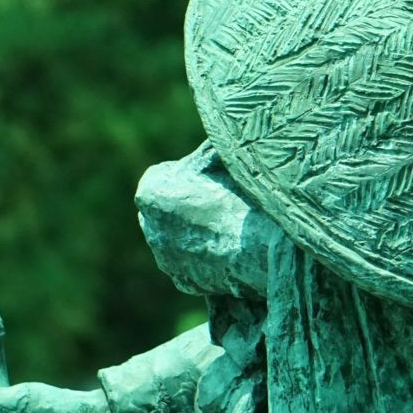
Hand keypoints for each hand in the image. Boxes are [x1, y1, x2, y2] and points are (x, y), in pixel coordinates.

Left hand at [136, 141, 279, 297]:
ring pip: (176, 239)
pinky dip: (205, 257)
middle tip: (219, 199)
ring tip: (229, 224)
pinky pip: (191, 265)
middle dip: (185, 204)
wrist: (262, 245)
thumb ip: (209, 147)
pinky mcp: (184, 282)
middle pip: (165, 209)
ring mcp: (165, 258)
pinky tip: (229, 247)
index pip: (163, 176)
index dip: (189, 173)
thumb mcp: (222, 155)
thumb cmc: (243, 195)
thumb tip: (216, 130)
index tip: (211, 175)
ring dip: (195, 231)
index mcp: (151, 191)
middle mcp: (150, 227)